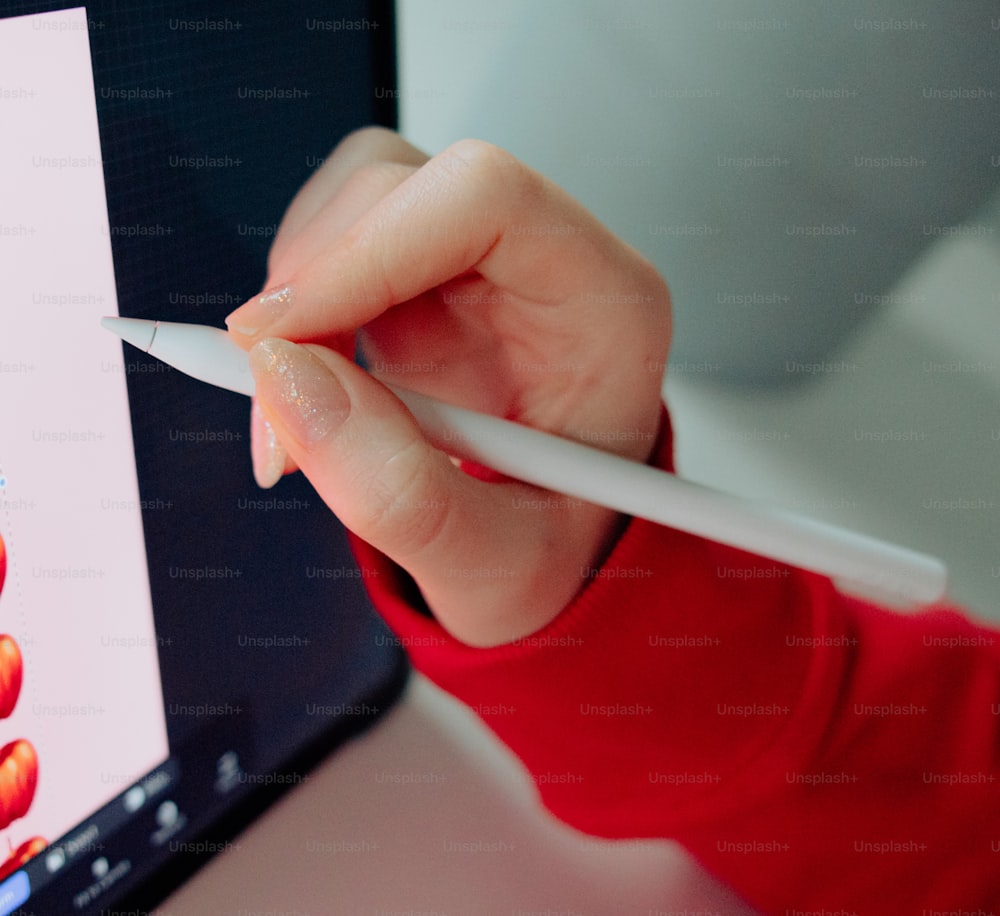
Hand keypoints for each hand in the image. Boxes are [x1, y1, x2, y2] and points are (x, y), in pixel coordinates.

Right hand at [225, 128, 670, 646]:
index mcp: (604, 305)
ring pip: (352, 206)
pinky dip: (288, 320)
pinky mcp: (417, 278)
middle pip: (401, 187)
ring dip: (290, 305)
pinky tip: (303, 399)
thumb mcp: (496, 569)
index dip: (368, 249)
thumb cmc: (549, 554)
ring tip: (291, 424)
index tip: (279, 340)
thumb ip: (403, 495)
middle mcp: (541, 259)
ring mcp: (473, 261)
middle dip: (309, 289)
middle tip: (271, 410)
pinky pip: (329, 251)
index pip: (483, 199)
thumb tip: (285, 380)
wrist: (541, 560)